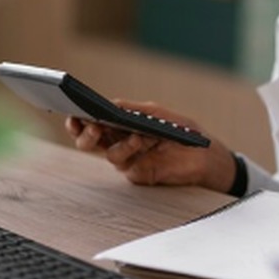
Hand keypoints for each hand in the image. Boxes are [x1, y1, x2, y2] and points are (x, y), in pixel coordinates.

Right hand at [64, 100, 237, 193]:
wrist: (204, 154)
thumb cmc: (180, 129)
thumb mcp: (157, 113)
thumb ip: (134, 110)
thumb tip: (112, 105)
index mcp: (119, 124)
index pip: (91, 122)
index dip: (78, 121)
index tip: (74, 115)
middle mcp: (119, 142)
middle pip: (91, 141)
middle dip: (87, 135)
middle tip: (93, 127)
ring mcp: (128, 159)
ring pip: (109, 154)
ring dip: (121, 143)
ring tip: (135, 135)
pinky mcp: (139, 174)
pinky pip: (128, 165)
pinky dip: (134, 153)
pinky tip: (141, 142)